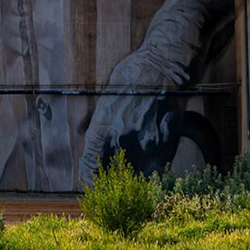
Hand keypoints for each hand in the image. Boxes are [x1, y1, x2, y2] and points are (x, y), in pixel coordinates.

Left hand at [79, 47, 178, 184]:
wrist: (164, 67)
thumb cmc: (133, 76)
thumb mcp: (107, 95)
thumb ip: (96, 120)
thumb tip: (83, 133)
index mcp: (103, 124)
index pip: (90, 162)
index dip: (88, 176)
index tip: (89, 179)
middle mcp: (122, 136)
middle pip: (109, 172)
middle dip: (105, 180)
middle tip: (106, 183)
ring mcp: (145, 142)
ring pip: (133, 174)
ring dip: (128, 179)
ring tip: (126, 180)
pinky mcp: (166, 143)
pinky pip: (156, 170)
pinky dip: (150, 174)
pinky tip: (147, 173)